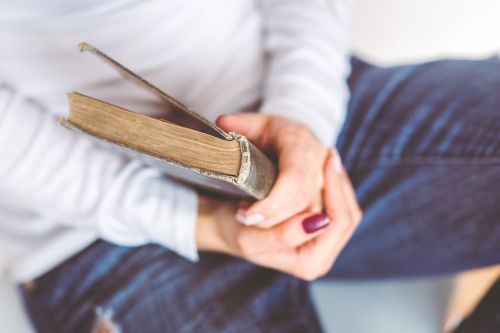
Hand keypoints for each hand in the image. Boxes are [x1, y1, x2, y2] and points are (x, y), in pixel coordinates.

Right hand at [196, 149, 362, 279]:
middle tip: (329, 156)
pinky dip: (334, 183)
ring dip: (337, 182)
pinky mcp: (321, 224)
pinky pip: (339, 201)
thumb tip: (317, 221)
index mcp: (309, 263)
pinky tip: (326, 166)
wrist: (228, 224)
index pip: (338, 224)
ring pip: (346, 206)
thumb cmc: (234, 231)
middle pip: (347, 215)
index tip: (325, 161)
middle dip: (338, 185)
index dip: (335, 192)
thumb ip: (281, 236)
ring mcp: (323, 240)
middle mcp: (321, 255)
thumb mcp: (249, 239)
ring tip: (329, 158)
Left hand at [216, 113, 327, 227]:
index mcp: (300, 141)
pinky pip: (325, 224)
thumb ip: (239, 124)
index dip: (272, 204)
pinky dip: (294, 230)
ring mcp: (329, 183)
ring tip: (253, 218)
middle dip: (271, 219)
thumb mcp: (253, 125)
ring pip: (314, 218)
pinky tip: (271, 224)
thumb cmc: (271, 135)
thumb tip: (222, 122)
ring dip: (281, 226)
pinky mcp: (334, 198)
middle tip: (243, 217)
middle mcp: (321, 162)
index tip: (246, 215)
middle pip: (302, 203)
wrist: (294, 142)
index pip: (293, 179)